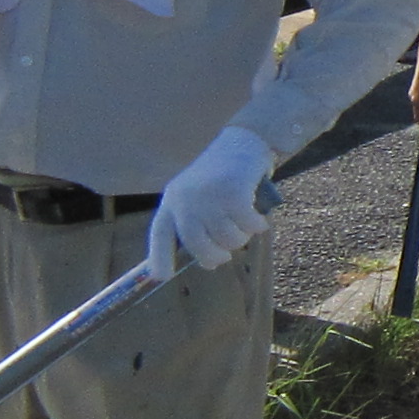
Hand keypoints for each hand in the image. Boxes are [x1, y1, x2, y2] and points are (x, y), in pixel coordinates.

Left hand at [157, 124, 273, 270]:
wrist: (244, 141)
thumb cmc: (223, 175)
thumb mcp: (199, 196)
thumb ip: (196, 223)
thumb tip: (206, 261)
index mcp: (173, 200)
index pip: (161, 233)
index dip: (159, 257)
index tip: (162, 277)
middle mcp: (185, 199)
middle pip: (198, 245)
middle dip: (215, 256)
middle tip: (226, 255)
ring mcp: (208, 196)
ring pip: (227, 239)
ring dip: (241, 237)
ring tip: (245, 224)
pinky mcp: (232, 193)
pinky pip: (247, 226)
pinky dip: (256, 226)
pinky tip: (259, 219)